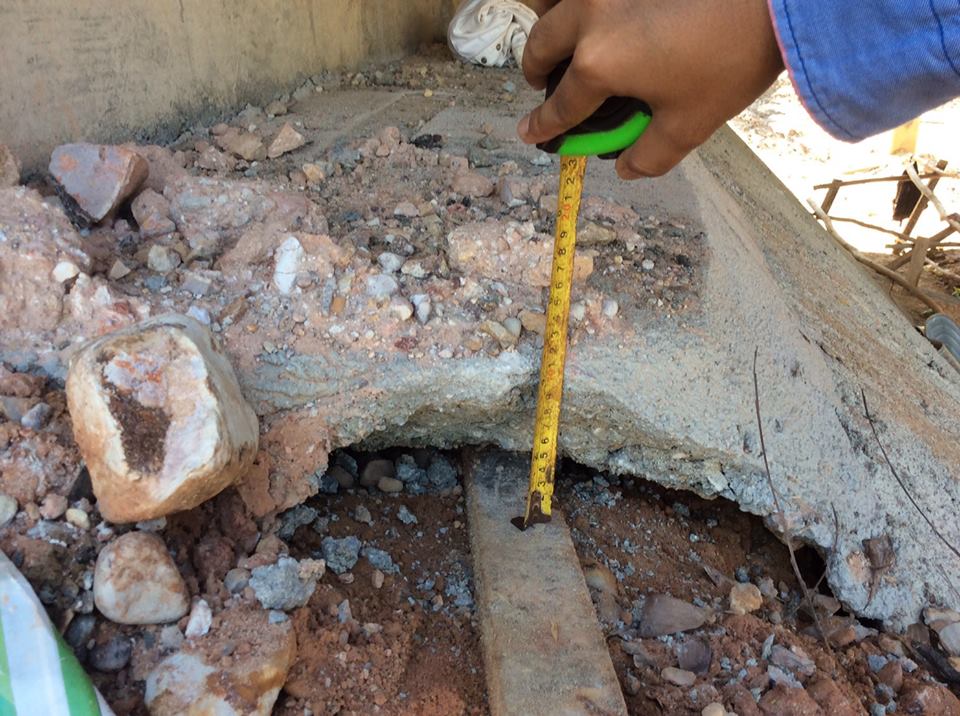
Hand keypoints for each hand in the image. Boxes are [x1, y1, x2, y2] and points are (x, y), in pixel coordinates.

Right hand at [517, 0, 783, 177]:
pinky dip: (578, 4)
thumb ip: (651, 154)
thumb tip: (627, 169)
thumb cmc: (732, 60)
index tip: (528, 133)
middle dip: (536, 71)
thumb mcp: (692, 122)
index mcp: (599, 63)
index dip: (543, 125)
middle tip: (545, 84)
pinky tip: (598, 15)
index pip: (560, 104)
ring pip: (554, 4)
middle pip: (541, 46)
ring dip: (550, 28)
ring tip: (565, 42)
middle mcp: (590, 17)